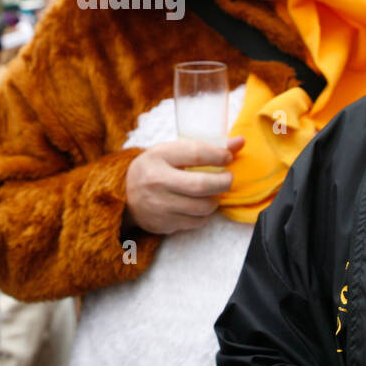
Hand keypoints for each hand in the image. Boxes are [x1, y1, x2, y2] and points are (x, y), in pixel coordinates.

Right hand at [124, 136, 243, 234]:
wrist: (125, 194)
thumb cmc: (155, 168)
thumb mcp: (172, 152)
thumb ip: (204, 148)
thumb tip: (240, 142)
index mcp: (159, 156)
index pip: (196, 154)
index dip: (218, 155)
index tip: (228, 157)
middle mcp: (156, 180)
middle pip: (201, 185)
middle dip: (223, 182)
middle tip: (228, 179)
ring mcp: (159, 205)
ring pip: (201, 207)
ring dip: (214, 200)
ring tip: (214, 193)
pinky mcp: (163, 223)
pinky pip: (195, 222)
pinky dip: (204, 215)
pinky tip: (200, 206)